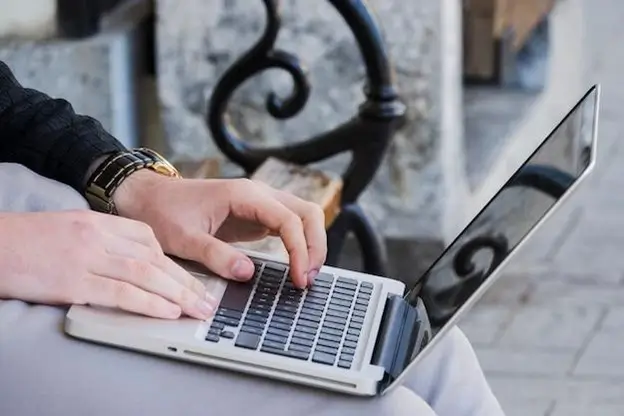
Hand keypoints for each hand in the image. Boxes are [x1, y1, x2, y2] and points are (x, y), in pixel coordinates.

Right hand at [0, 210, 216, 319]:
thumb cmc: (27, 240)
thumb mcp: (69, 227)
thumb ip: (101, 239)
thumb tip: (130, 259)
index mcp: (98, 221)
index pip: (147, 237)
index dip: (171, 259)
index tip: (187, 276)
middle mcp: (98, 236)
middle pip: (154, 258)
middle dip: (186, 280)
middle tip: (207, 299)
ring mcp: (87, 258)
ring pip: (145, 274)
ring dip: (177, 294)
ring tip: (198, 309)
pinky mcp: (74, 281)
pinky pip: (121, 293)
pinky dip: (149, 303)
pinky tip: (167, 311)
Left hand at [113, 172, 326, 288]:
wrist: (149, 198)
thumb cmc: (163, 211)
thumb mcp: (184, 238)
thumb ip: (216, 255)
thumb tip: (247, 274)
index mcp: (245, 195)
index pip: (290, 219)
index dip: (301, 250)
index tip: (300, 277)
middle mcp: (259, 195)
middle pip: (308, 213)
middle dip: (316, 245)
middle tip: (309, 278)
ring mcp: (261, 204)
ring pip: (303, 217)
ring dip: (311, 244)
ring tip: (306, 275)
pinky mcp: (257, 216)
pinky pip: (289, 226)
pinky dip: (299, 245)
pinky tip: (296, 266)